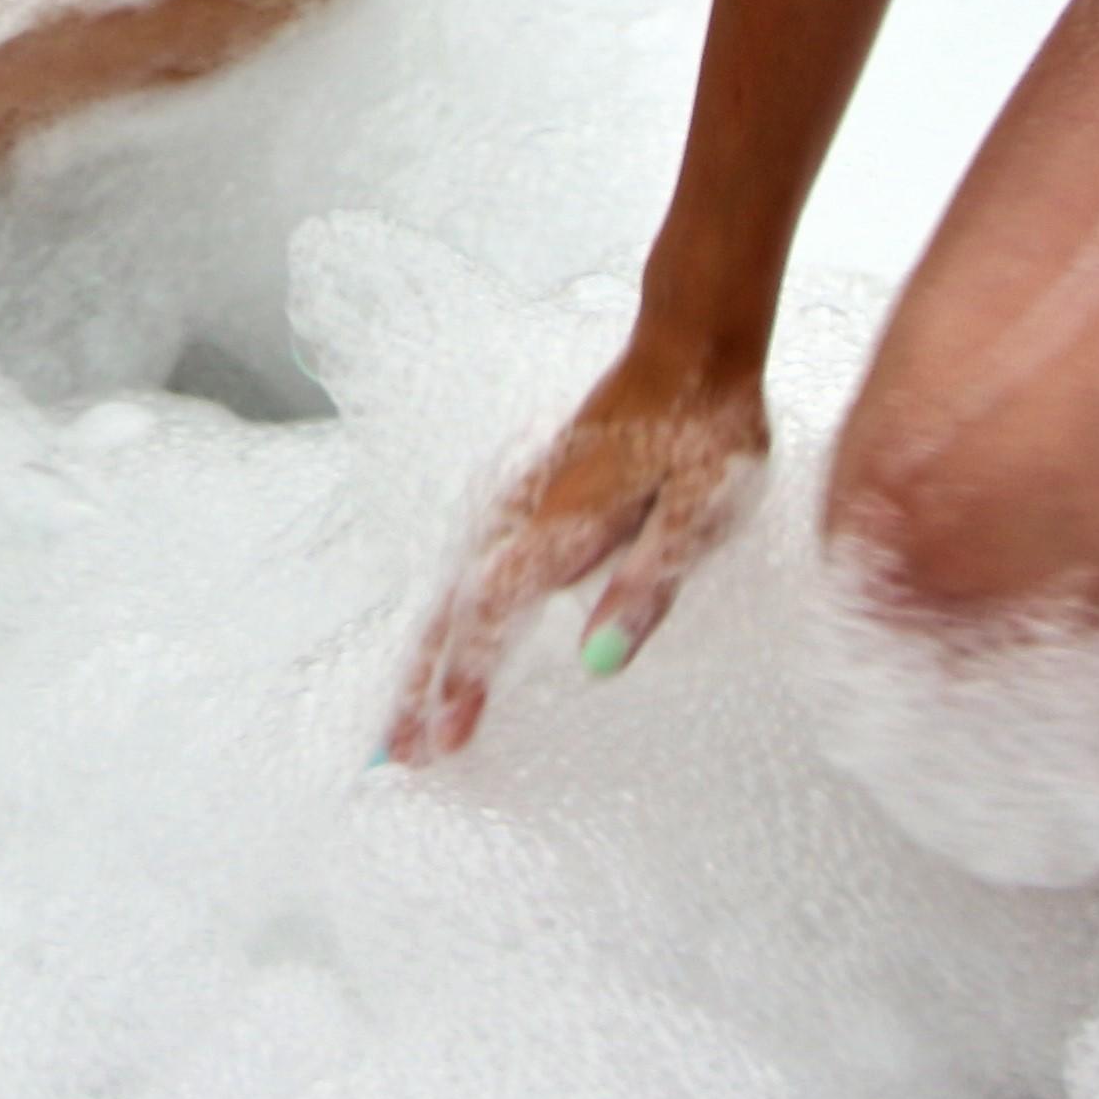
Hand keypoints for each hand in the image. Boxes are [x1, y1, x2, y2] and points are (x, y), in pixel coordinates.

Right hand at [383, 333, 769, 762]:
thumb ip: (645, 587)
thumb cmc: (704, 429)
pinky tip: (448, 631)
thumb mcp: (698, 515)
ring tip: (406, 713)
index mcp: (562, 524)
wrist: (689, 346)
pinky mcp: (538, 491)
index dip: (466, 678)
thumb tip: (599, 665)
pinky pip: (474, 563)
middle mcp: (528, 513)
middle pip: (456, 609)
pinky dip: (451, 612)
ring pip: (458, 586)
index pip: (494, 612)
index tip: (442, 739)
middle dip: (423, 683)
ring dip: (429, 653)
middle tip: (395, 752)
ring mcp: (526, 499)